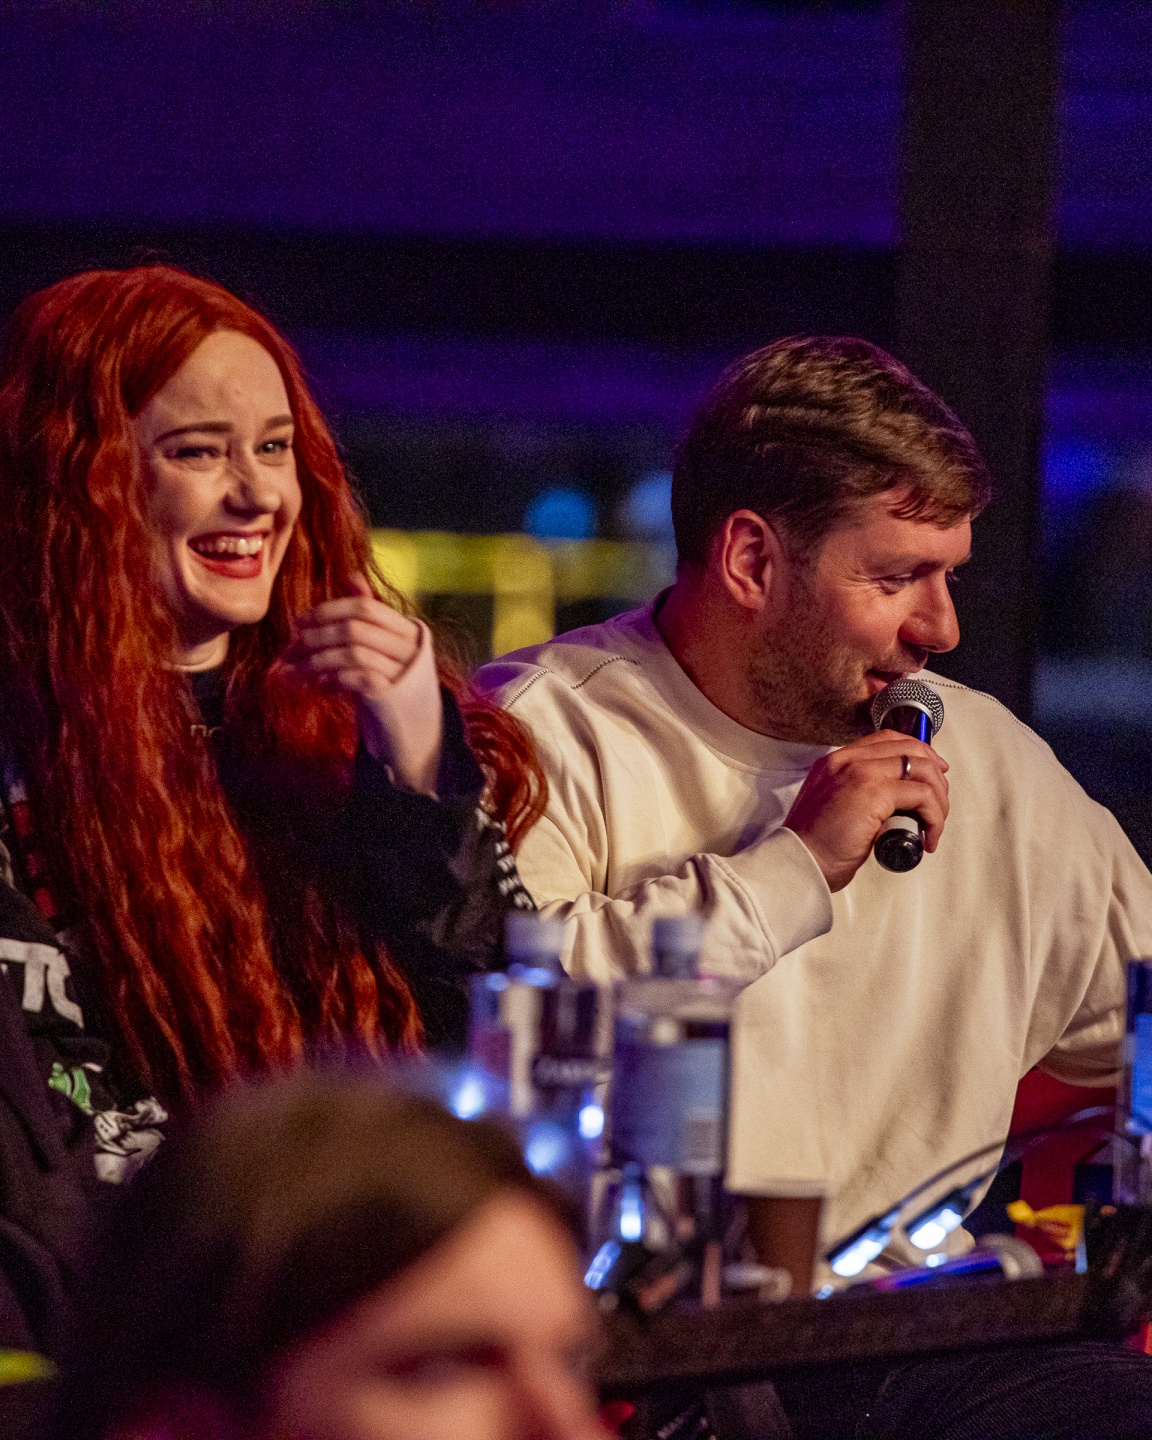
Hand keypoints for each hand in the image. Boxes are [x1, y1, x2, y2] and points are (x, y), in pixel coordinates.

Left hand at [280, 575, 443, 794]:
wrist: (415, 730)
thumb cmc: (393, 682)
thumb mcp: (383, 646)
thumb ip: (369, 615)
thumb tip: (352, 575)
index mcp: (408, 629)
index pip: (365, 607)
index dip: (328, 611)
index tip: (299, 623)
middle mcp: (410, 648)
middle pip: (354, 628)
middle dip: (315, 637)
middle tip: (288, 650)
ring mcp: (403, 673)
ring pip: (351, 653)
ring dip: (315, 661)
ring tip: (292, 672)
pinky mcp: (392, 698)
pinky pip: (356, 679)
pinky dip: (331, 679)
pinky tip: (317, 685)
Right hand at [784, 730, 948, 891]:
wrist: (799, 862)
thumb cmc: (815, 846)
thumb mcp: (833, 807)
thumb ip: (857, 795)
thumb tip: (895, 805)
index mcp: (836, 761)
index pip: (886, 740)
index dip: (917, 752)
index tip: (933, 772)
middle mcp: (847, 759)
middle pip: (910, 748)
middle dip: (935, 775)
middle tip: (940, 803)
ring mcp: (861, 772)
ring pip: (922, 770)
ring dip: (938, 799)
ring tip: (934, 826)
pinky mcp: (874, 792)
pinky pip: (922, 795)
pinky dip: (934, 816)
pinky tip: (928, 836)